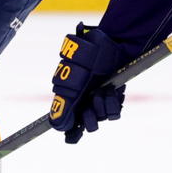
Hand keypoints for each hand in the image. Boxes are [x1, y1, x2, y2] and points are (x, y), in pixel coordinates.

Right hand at [48, 24, 125, 143]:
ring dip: (104, 105)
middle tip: (94, 97)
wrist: (114, 43)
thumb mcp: (72, 74)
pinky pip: (114, 114)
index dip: (71, 128)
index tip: (76, 129)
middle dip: (91, 115)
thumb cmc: (89, 52)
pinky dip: (114, 104)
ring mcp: (97, 101)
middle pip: (85, 124)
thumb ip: (63, 98)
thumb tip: (56, 125)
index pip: (64, 123)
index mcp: (67, 97)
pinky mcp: (113, 100)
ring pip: (100, 118)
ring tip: (105, 88)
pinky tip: (113, 91)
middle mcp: (81, 102)